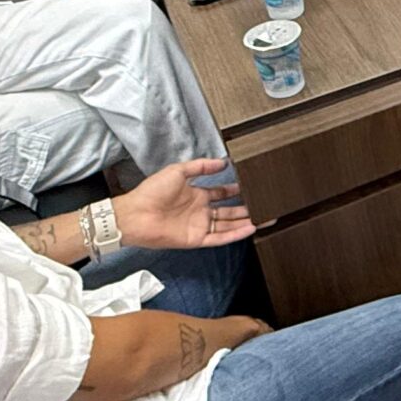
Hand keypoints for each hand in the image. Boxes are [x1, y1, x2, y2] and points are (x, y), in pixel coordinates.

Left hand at [112, 158, 256, 249]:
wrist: (136, 214)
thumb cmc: (151, 192)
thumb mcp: (177, 171)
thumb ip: (200, 166)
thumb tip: (221, 162)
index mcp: (195, 194)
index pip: (220, 194)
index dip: (234, 191)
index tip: (249, 186)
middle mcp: (199, 211)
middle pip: (228, 211)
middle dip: (246, 208)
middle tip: (263, 205)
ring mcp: (198, 226)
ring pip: (228, 225)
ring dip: (245, 222)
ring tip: (264, 217)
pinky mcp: (196, 239)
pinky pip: (220, 238)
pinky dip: (235, 234)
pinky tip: (249, 228)